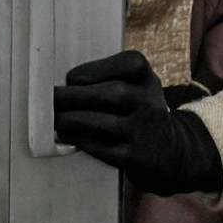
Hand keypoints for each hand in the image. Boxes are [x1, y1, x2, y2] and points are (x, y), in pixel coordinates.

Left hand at [54, 50, 222, 195]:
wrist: (170, 152)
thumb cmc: (139, 112)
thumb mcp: (136, 87)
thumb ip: (109, 78)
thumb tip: (65, 84)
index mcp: (148, 78)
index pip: (127, 64)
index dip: (94, 70)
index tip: (72, 78)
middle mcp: (151, 102)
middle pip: (112, 93)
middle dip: (75, 96)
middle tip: (52, 100)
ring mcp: (147, 131)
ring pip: (105, 122)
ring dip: (72, 120)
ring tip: (55, 119)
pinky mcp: (139, 157)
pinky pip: (104, 148)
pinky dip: (81, 141)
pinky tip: (67, 136)